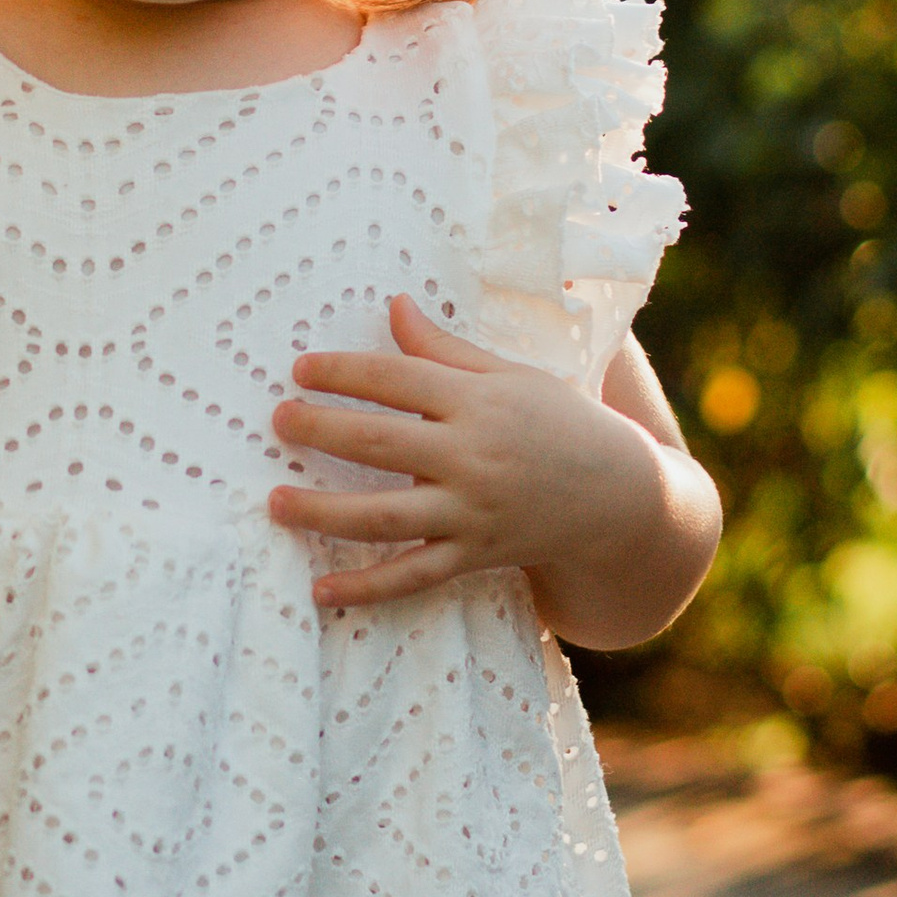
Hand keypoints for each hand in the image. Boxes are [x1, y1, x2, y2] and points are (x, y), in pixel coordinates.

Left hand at [269, 295, 710, 636]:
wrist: (620, 498)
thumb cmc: (560, 423)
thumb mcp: (511, 376)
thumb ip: (446, 348)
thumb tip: (394, 306)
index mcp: (479, 402)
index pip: (398, 379)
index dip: (345, 371)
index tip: (300, 369)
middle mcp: (473, 458)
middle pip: (381, 442)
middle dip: (321, 430)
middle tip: (277, 420)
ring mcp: (472, 512)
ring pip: (386, 516)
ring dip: (325, 511)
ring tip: (275, 501)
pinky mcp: (474, 556)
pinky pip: (413, 576)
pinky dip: (366, 588)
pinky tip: (320, 590)